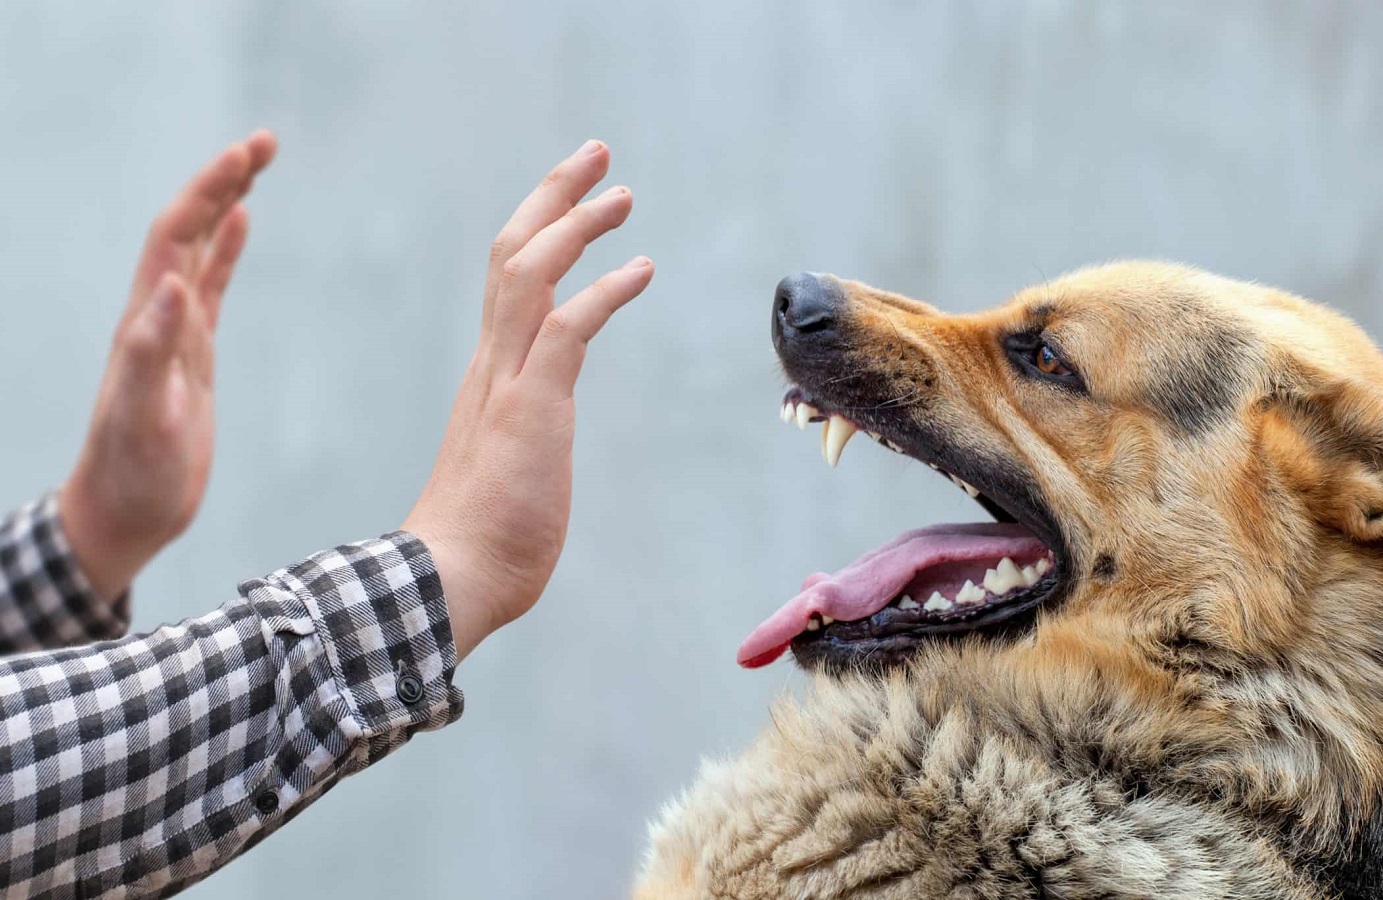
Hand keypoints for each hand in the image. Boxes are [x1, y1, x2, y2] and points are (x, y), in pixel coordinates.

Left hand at [60, 131, 277, 602]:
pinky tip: (244, 227)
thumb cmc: (132, 474)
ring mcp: (175, 333)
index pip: (177, 236)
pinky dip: (229, 251)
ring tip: (256, 165)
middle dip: (223, 180)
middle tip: (266, 141)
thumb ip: (149, 352)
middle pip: (190, 228)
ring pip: (201, 250)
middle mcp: (156, 315)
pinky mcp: (192, 355)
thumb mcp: (142, 418)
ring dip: (226, 204)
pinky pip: (213, 288)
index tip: (248, 155)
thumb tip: (171, 286)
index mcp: (145, 321)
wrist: (125, 513)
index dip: (209, 191)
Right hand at [403, 140, 653, 659]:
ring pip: (530, 272)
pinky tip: (642, 269)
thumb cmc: (482, 542)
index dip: (540, 231)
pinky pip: (566, 328)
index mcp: (489, 375)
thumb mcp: (510, 471)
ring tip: (621, 193)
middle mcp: (491, 364)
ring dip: (576, 225)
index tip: (574, 202)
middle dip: (553, 197)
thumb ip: (522, 441)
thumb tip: (533, 451)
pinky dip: (604, 292)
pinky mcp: (529, 406)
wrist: (450, 581)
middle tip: (595, 156)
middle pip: (512, 253)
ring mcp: (506, 382)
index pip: (508, 282)